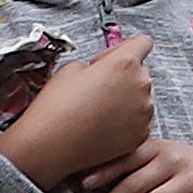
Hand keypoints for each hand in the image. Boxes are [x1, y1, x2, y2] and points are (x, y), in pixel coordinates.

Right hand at [0, 30, 155, 189]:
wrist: (48, 149)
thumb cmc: (55, 108)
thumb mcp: (70, 69)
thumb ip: (97, 63)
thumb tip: (105, 70)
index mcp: (125, 64)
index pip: (143, 42)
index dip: (123, 49)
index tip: (107, 61)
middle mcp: (141, 85)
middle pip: (140, 71)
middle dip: (122, 76)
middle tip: (97, 89)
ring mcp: (144, 112)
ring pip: (141, 96)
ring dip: (125, 99)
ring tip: (96, 112)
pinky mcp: (141, 134)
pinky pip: (139, 120)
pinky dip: (125, 121)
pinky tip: (101, 127)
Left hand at [70, 137, 192, 192]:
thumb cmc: (182, 167)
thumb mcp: (159, 157)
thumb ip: (131, 169)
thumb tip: (87, 190)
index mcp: (155, 149)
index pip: (126, 159)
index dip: (104, 171)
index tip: (82, 186)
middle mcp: (170, 162)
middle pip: (131, 188)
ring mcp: (188, 180)